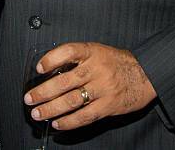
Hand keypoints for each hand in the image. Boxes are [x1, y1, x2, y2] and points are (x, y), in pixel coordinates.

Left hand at [24, 42, 155, 130]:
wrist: (146, 75)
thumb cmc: (118, 62)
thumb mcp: (98, 51)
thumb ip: (79, 59)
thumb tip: (52, 71)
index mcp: (93, 52)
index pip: (69, 51)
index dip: (52, 58)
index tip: (39, 68)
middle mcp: (96, 69)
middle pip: (64, 81)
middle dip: (43, 91)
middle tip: (29, 98)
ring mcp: (103, 88)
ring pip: (71, 101)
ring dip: (51, 108)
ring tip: (37, 113)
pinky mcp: (108, 106)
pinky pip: (84, 116)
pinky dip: (68, 121)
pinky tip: (57, 123)